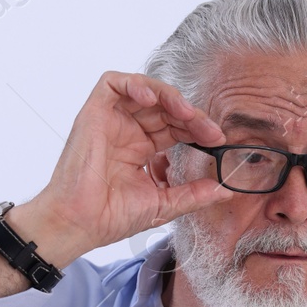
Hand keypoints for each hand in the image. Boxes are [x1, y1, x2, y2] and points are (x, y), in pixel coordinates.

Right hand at [7, 71, 232, 265]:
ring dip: (169, 97)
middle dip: (191, 115)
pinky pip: (112, 83)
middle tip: (210, 130)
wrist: (81, 223)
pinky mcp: (94, 113)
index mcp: (142, 150)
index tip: (217, 141)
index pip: (176, 128)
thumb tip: (225, 190)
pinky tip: (152, 100)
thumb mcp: (164, 204)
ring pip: (144, 91)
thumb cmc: (111, 217)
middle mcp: (128, 132)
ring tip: (187, 113)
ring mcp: (111, 121)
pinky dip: (135, 84)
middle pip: (165, 108)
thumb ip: (194, 195)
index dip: (198, 129)